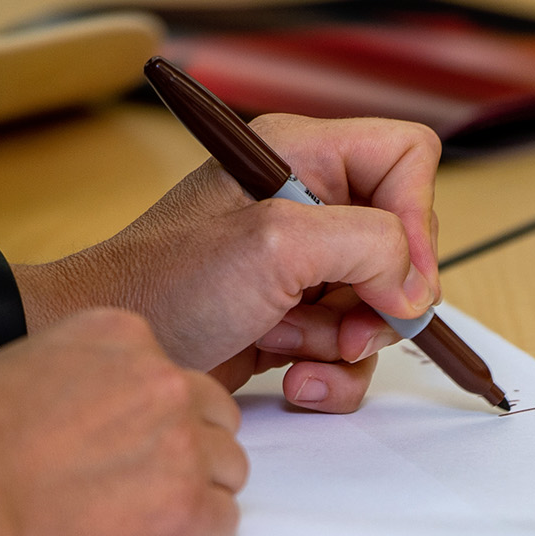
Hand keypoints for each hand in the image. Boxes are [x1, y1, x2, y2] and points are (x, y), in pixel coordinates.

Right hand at [0, 308, 247, 535]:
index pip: (173, 374)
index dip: (148, 418)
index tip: (113, 445)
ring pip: (229, 470)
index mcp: (120, 334)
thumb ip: (60, 371)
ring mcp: (179, 443)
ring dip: (194, 495)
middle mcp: (162, 378)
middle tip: (133, 487)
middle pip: (214, 418)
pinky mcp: (184, 509)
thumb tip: (53, 394)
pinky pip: (223, 523)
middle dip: (185, 452)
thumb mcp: (6, 365)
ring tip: (134, 520)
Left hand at [24, 115, 442, 412]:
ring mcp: (299, 266)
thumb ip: (365, 245)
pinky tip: (292, 380)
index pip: (406, 157)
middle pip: (402, 242)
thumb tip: (414, 285)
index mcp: (299, 155)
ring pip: (381, 304)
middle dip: (383, 296)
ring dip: (353, 343)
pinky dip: (332, 372)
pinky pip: (348, 347)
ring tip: (301, 355)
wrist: (116, 356)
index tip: (400, 275)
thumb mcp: (272, 246)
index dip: (418, 215)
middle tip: (349, 327)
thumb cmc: (163, 285)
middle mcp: (305, 203)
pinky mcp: (290, 319)